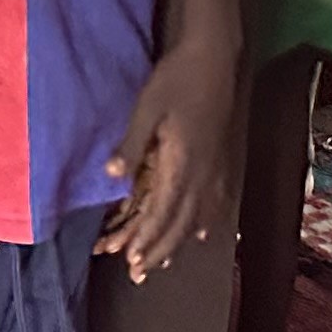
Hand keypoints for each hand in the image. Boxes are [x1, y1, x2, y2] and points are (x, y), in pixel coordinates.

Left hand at [98, 37, 236, 281]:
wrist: (215, 57)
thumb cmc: (177, 79)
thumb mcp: (146, 108)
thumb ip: (130, 145)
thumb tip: (111, 179)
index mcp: (181, 163)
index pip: (162, 212)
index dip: (147, 239)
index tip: (133, 261)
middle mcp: (201, 172)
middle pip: (180, 222)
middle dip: (160, 249)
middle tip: (142, 273)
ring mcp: (214, 166)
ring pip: (197, 215)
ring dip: (179, 240)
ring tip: (165, 261)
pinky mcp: (219, 157)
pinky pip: (213, 200)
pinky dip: (205, 220)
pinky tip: (201, 230)